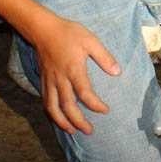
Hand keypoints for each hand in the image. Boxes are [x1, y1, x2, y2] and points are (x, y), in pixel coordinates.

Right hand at [32, 16, 120, 134]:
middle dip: (78, 121)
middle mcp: (60, 79)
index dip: (95, 105)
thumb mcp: (90, 41)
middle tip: (89, 131)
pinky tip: (58, 118)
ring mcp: (50, 81)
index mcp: (73, 70)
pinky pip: (46, 101)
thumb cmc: (69, 33)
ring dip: (62, 122)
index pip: (84, 94)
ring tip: (72, 131)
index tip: (105, 110)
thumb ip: (104, 57)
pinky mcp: (43, 81)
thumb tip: (117, 72)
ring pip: (53, 107)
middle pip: (68, 106)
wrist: (43, 30)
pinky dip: (51, 113)